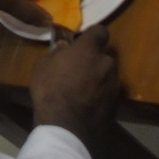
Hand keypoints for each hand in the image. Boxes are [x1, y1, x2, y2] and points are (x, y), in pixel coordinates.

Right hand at [31, 25, 119, 148]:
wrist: (65, 127)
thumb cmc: (50, 90)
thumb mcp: (43, 66)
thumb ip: (57, 53)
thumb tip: (64, 49)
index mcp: (89, 50)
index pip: (100, 31)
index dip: (93, 36)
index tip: (84, 42)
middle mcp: (106, 64)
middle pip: (104, 57)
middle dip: (94, 62)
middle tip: (79, 71)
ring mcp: (114, 85)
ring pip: (108, 77)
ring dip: (98, 80)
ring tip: (83, 92)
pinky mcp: (116, 105)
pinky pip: (108, 95)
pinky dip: (100, 98)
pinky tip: (87, 107)